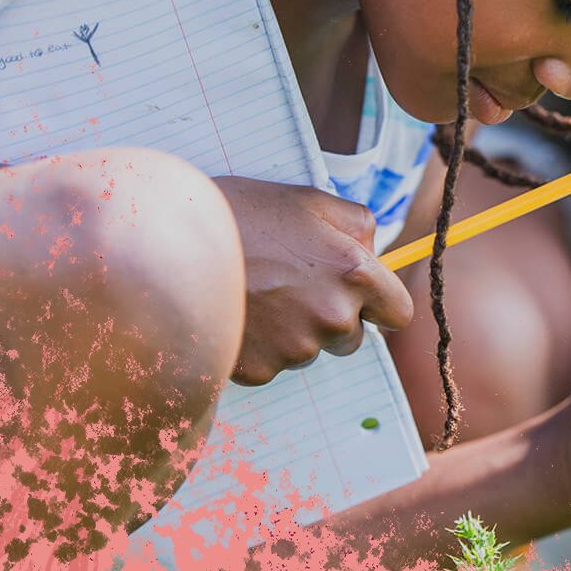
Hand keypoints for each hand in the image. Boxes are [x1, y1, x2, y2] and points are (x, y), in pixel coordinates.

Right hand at [213, 176, 413, 384]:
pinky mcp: (260, 370)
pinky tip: (237, 313)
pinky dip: (258, 345)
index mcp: (354, 274)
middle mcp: (333, 317)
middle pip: (352, 337)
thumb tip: (374, 249)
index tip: (362, 297)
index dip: (380, 304)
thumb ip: (356, 224)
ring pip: (309, 349)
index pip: (400, 313)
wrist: (171, 244)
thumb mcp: (308, 200)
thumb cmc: (241, 214)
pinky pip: (272, 364)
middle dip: (332, 317)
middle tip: (291, 285)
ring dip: (292, 330)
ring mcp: (296, 348)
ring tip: (256, 294)